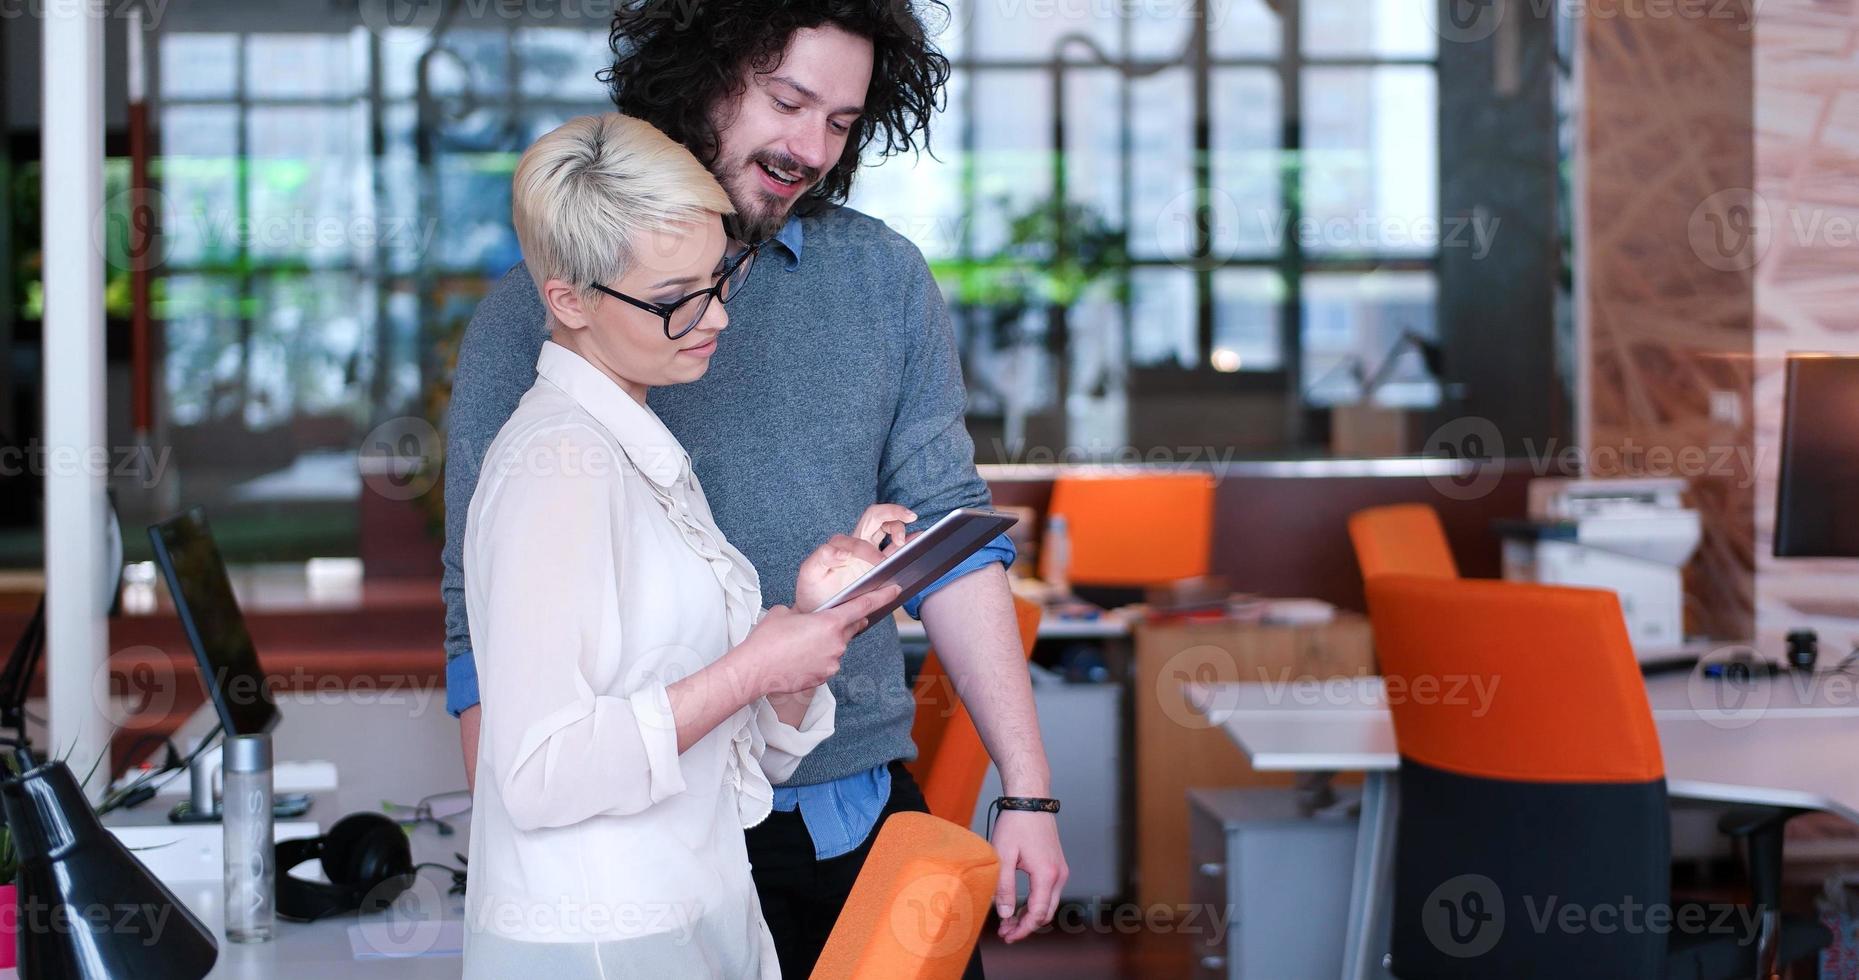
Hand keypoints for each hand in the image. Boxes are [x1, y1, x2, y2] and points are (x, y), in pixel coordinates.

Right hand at [734, 585, 901, 695]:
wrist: (754, 670)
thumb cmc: (766, 640)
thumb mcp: (785, 613)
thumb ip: (804, 612)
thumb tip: (807, 617)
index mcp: (830, 623)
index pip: (863, 607)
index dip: (881, 597)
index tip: (894, 591)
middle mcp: (837, 643)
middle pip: (852, 627)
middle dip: (846, 621)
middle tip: (828, 619)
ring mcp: (832, 662)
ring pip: (838, 646)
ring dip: (827, 641)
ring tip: (801, 642)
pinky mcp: (824, 677)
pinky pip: (828, 662)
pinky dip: (819, 657)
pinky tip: (799, 657)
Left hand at [793, 504, 913, 611]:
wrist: (819, 611)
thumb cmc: (814, 592)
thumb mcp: (810, 574)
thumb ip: (821, 558)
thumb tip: (842, 551)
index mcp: (841, 545)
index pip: (858, 537)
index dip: (868, 549)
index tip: (876, 564)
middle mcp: (857, 545)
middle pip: (876, 517)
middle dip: (893, 512)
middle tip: (909, 516)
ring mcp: (870, 555)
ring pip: (887, 529)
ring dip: (900, 528)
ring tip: (905, 542)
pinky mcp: (880, 567)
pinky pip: (896, 549)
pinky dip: (910, 541)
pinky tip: (920, 539)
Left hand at [991, 809, 1067, 942]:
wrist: (1030, 800)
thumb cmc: (1016, 824)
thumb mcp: (1003, 856)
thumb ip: (1004, 888)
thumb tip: (1006, 915)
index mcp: (1046, 875)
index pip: (1037, 914)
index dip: (1022, 930)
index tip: (1006, 936)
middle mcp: (1059, 875)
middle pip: (1046, 913)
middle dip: (1026, 926)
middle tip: (1005, 932)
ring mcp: (1060, 870)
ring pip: (1049, 904)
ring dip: (1031, 915)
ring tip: (1008, 921)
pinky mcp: (1057, 865)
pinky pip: (1049, 892)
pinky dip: (1036, 903)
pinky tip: (1019, 904)